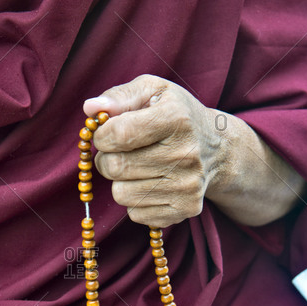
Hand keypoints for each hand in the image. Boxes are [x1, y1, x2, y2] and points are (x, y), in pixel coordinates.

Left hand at [84, 74, 306, 226]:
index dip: (101, 135)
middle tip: (119, 152)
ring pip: (121, 194)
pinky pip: (135, 214)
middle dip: (107, 158)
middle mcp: (186, 154)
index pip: (118, 134)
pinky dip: (135, 200)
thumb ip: (119, 96)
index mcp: (176, 118)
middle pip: (115, 167)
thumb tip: (90, 108)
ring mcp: (187, 186)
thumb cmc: (176, 115)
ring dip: (120, 181)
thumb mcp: (152, 91)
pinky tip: (150, 183)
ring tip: (136, 167)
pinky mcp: (185, 209)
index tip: (106, 133)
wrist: (217, 148)